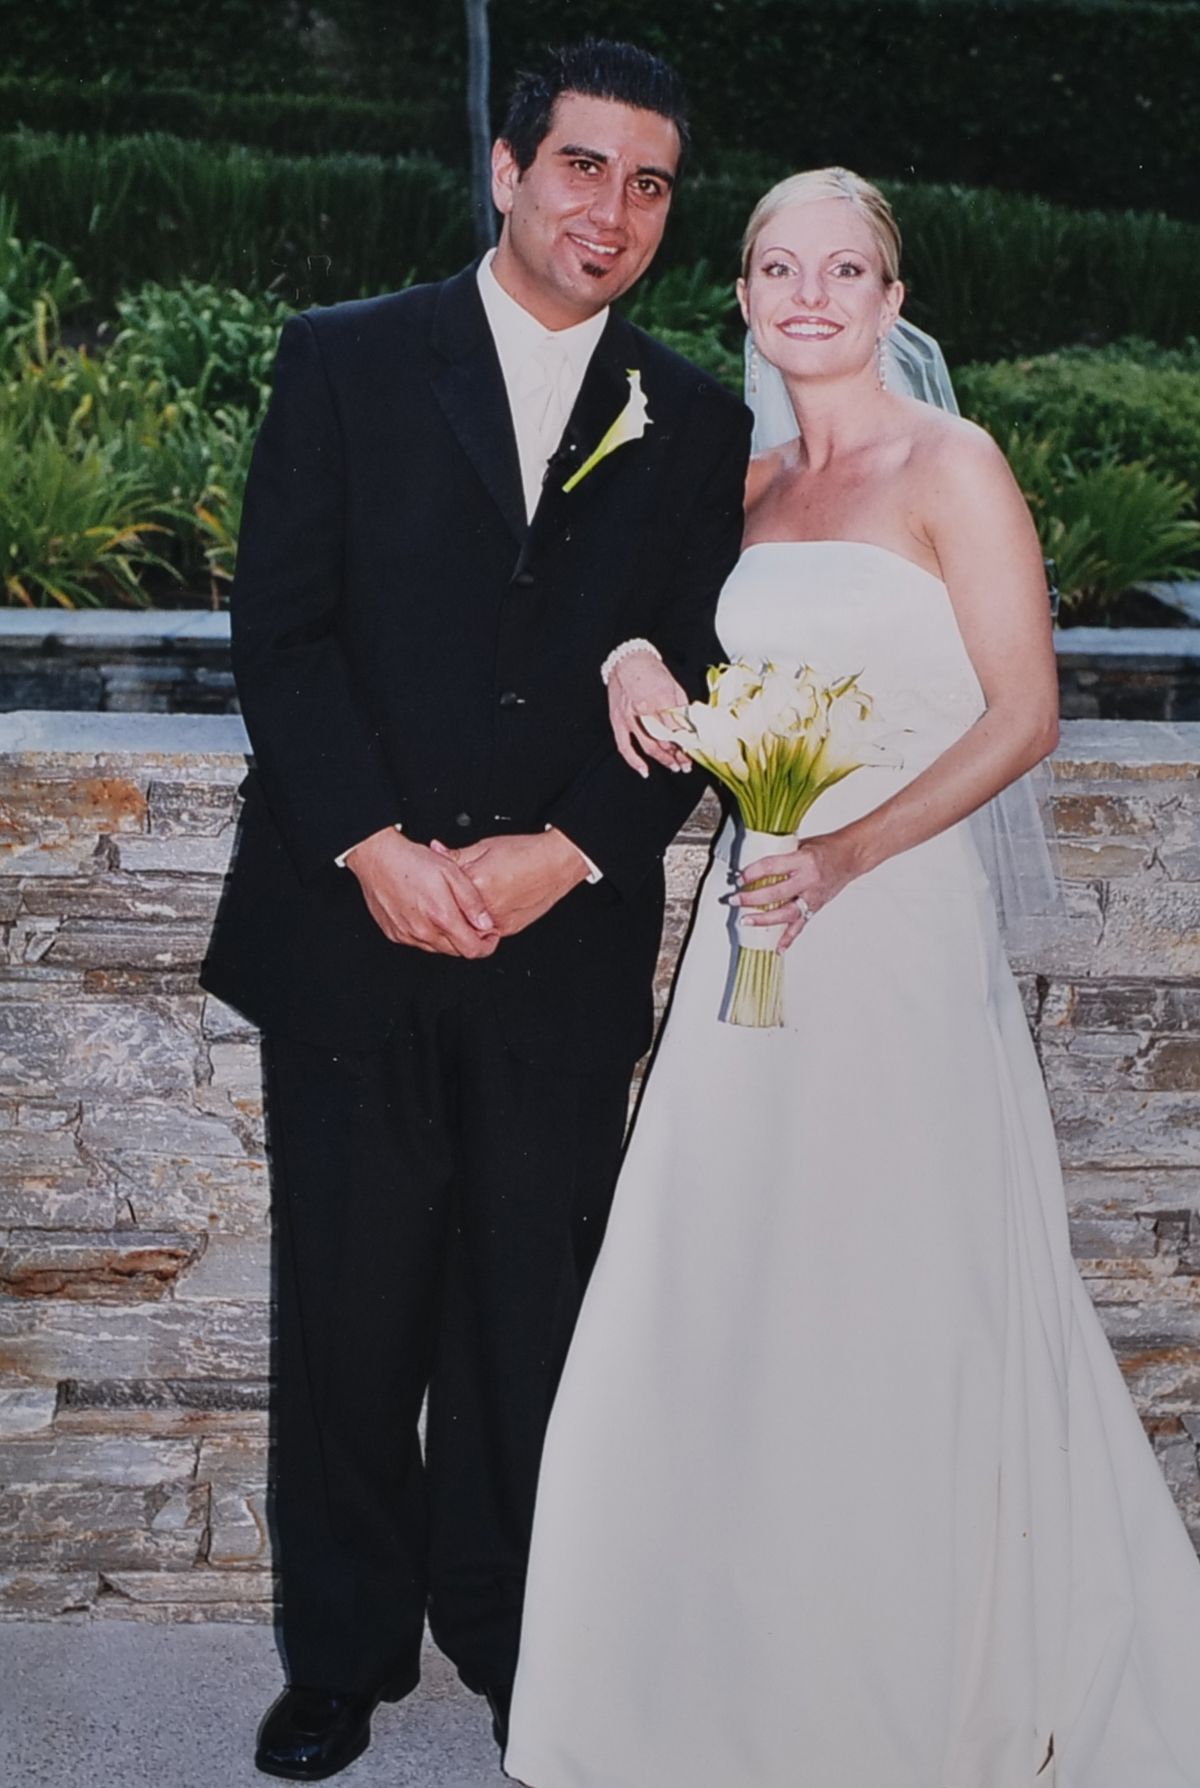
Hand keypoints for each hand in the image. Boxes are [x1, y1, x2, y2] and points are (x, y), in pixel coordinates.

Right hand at [344, 827, 499, 956]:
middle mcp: (423, 931)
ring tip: (447, 913)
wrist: (377, 857)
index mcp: (441, 917)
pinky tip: (427, 914)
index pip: (472, 949)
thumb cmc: (412, 861)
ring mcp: (406, 934)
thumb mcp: (453, 873)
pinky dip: (428, 933)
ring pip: (437, 948)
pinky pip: (418, 942)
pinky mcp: (394, 934)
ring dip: (448, 937)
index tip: (490, 936)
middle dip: (468, 940)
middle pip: (456, 951)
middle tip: (471, 922)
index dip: (487, 946)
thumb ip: (472, 902)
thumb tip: (485, 924)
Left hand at [432, 830, 588, 937]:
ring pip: (468, 929)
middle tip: (444, 900)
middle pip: (453, 914)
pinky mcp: (509, 929)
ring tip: (462, 907)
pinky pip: (486, 933)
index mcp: (475, 883)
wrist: (556, 863)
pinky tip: (481, 911)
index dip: (436, 888)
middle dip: (447, 908)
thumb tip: (435, 850)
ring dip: (462, 920)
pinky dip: (479, 925)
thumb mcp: (484, 847)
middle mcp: (485, 907)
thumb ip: (456, 854)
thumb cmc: (525, 853)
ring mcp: (498, 921)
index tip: (433, 886)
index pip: (442, 892)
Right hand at [607, 651, 691, 778]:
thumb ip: (682, 709)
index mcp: (662, 699)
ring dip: (663, 759)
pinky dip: (634, 761)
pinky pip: (625, 746)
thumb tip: (691, 729)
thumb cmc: (651, 670)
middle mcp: (645, 710)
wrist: (628, 660)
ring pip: (649, 746)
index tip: (695, 749)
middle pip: (666, 740)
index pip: (678, 729)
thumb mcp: (674, 687)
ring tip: (674, 766)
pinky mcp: (618, 720)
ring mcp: (630, 717)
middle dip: (678, 754)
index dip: (688, 742)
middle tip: (687, 763)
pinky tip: (644, 770)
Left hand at [733, 831, 860, 950]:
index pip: (771, 867)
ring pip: (786, 913)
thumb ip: (780, 856)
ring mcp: (813, 896)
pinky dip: (788, 938)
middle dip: (751, 898)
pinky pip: (800, 925)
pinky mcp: (816, 907)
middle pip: (775, 893)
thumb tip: (756, 865)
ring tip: (746, 921)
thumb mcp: (801, 845)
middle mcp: (809, 880)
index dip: (752, 873)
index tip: (740, 877)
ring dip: (764, 919)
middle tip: (734, 900)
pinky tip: (777, 948)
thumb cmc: (827, 848)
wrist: (851, 856)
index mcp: (804, 860)